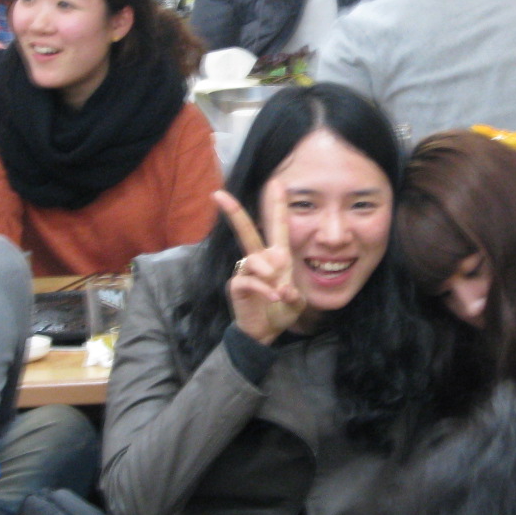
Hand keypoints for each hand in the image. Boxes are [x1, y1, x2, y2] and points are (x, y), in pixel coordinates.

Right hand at [215, 181, 304, 344]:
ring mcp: (246, 271)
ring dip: (269, 275)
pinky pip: (250, 280)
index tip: (277, 182)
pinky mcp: (237, 285)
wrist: (265, 332)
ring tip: (278, 292)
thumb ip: (294, 295)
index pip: (277, 226)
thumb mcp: (297, 303)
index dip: (278, 205)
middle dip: (233, 212)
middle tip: (218, 194)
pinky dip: (264, 289)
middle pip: (246, 231)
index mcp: (278, 256)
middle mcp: (260, 259)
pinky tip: (273, 297)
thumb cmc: (281, 311)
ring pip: (254, 260)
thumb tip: (283, 289)